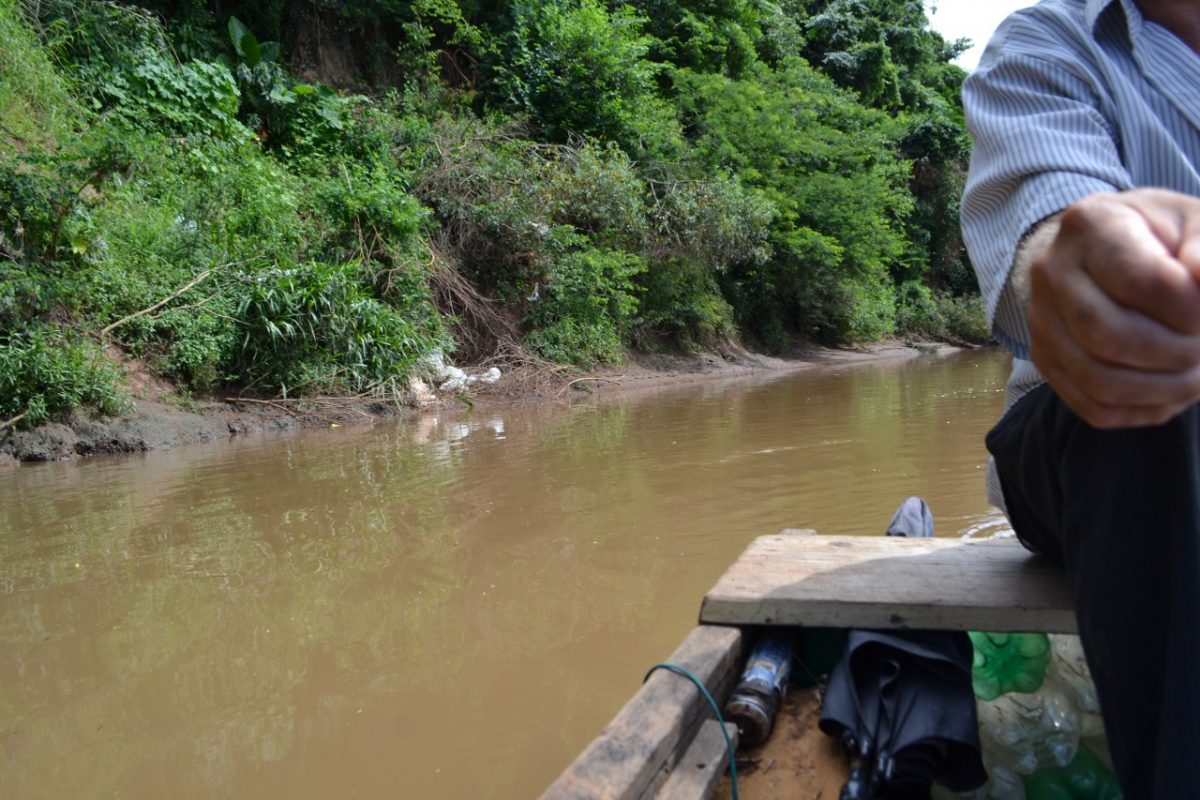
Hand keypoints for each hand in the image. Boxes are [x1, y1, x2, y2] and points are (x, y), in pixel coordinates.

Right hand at [1027, 189, 1199, 427]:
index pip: (1142, 281)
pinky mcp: (1045, 359)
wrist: (1106, 250)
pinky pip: (1093, 407)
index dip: (1191, 308)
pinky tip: (1171, 389)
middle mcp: (1050, 272)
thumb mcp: (1194, 223)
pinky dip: (1143, 409)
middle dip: (1177, 353)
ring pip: (1099, 381)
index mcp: (1090, 223)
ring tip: (1198, 374)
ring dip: (1164, 389)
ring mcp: (1040, 320)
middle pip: (1110, 336)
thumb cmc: (1162, 237)